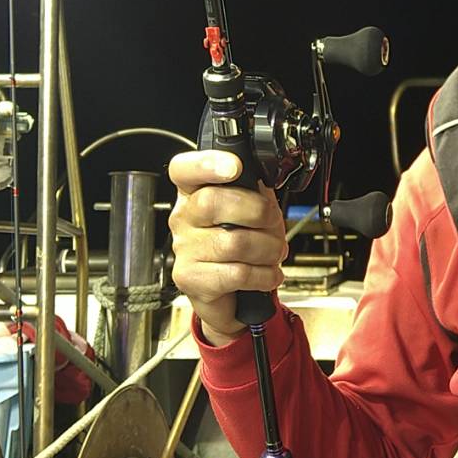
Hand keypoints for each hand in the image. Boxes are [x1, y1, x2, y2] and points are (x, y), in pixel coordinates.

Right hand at [167, 150, 287, 345]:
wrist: (232, 294)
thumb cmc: (243, 243)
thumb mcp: (251, 207)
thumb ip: (254, 189)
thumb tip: (265, 179)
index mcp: (195, 192)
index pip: (184, 169)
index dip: (206, 164)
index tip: (234, 167)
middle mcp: (184, 218)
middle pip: (213, 203)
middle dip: (258, 212)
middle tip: (272, 223)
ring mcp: (184, 249)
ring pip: (232, 242)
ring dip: (267, 249)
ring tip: (273, 252)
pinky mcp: (191, 279)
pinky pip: (236, 273)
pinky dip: (263, 275)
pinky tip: (268, 274)